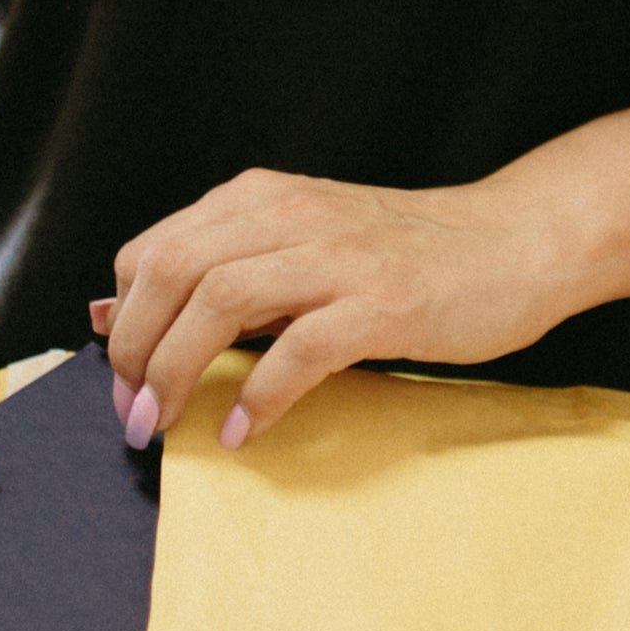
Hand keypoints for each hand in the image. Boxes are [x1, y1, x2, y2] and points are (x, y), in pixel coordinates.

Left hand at [100, 169, 576, 449]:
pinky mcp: (384, 304)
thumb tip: (114, 314)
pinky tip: (243, 431)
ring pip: (221, 301)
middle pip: (173, 271)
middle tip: (133, 414)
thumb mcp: (301, 246)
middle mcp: (291, 216)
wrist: (515, 242)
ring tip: (166, 425)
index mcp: (264, 199)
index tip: (122, 376)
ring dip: (178, 372)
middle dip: (137, 351)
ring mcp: (339, 258)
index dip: (125, 318)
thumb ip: (222, 272)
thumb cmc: (405, 255)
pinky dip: (259, 396)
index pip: (154, 249)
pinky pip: (299, 349)